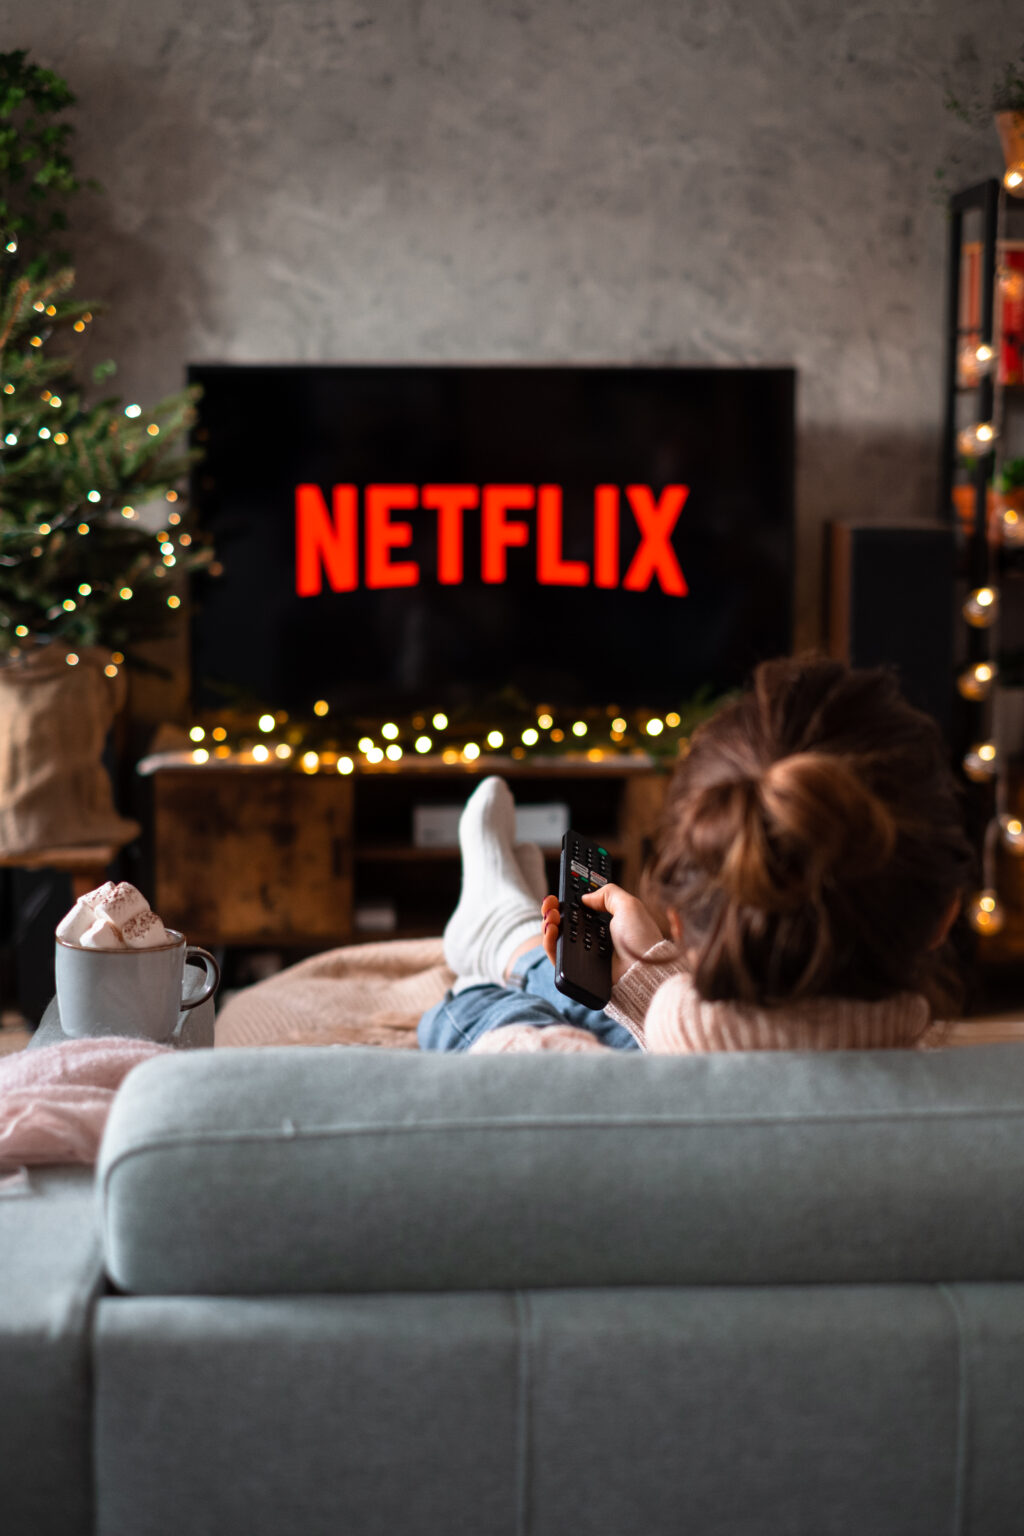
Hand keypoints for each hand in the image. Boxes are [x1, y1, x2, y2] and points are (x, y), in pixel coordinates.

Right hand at [541, 884, 663, 984]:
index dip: (568, 903)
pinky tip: (551, 930)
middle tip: (551, 903)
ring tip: (551, 915)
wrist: (641, 969)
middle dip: (554, 910)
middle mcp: (594, 939)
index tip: (560, 895)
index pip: (580, 912)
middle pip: (565, 923)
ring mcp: (585, 955)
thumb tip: (586, 897)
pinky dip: (548, 942)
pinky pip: (556, 956)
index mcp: (606, 925)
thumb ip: (608, 893)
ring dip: (548, 923)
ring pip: (557, 938)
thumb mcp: (629, 905)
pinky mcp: (577, 970)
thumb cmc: (641, 939)